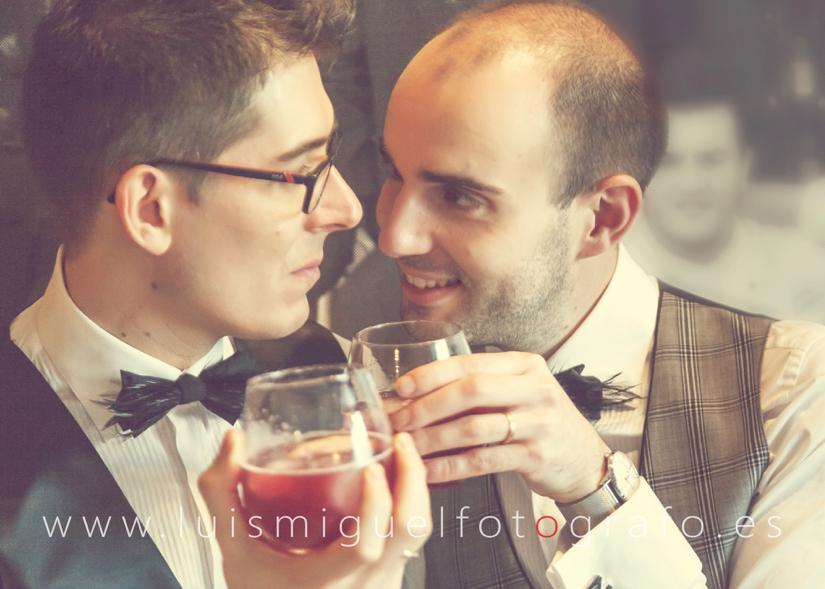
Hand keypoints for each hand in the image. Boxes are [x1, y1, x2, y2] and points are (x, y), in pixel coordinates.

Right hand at [198, 430, 430, 588]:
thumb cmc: (257, 588)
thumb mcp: (233, 547)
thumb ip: (222, 493)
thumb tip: (232, 440)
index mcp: (324, 580)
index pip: (365, 547)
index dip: (374, 506)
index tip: (370, 467)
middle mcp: (362, 585)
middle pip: (409, 531)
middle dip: (413, 478)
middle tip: (400, 441)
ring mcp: (382, 582)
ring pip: (418, 533)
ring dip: (416, 488)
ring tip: (402, 452)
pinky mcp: (391, 576)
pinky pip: (413, 538)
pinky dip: (411, 503)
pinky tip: (397, 479)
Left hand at [389, 351, 609, 502]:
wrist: (585, 460)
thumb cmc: (540, 422)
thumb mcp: (519, 392)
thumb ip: (480, 388)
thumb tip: (418, 395)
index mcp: (525, 365)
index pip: (469, 363)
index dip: (431, 374)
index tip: (401, 388)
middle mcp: (534, 388)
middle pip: (471, 390)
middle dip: (427, 406)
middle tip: (400, 421)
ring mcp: (538, 422)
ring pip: (474, 427)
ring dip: (434, 438)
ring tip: (407, 447)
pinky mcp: (536, 456)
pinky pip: (483, 460)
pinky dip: (451, 466)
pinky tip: (430, 470)